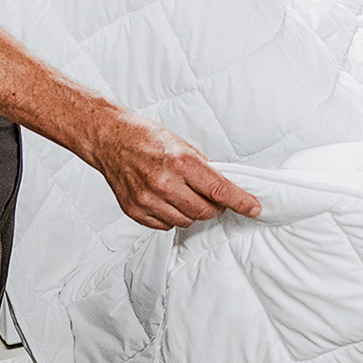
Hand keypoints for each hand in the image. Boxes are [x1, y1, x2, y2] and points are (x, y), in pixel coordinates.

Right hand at [85, 106, 261, 229]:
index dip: (240, 201)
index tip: (253, 207)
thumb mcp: (182, 144)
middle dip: (214, 207)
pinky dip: (171, 216)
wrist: (109, 139)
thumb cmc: (145, 137)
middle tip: (211, 196)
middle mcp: (164, 183)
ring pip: (186, 221)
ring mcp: (148, 200)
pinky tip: (165, 199)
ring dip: (191, 212)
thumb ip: (203, 167)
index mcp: (180, 162)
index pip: (219, 189)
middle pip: (205, 211)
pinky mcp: (135, 211)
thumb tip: (224, 185)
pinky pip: (165, 225)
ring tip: (182, 193)